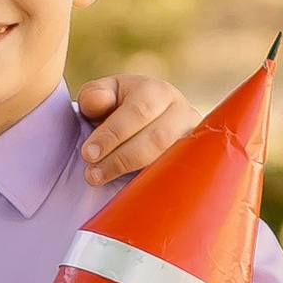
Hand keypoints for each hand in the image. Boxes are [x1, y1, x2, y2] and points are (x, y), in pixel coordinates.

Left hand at [74, 72, 196, 189]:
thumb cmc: (118, 109)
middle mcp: (181, 111)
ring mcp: (192, 136)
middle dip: (122, 158)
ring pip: (171, 158)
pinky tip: (132, 191)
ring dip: (135, 173)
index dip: (113, 134)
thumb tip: (98, 101)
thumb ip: (95, 96)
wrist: (143, 123)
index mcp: (157, 91)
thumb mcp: (104, 96)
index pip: (139, 111)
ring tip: (104, 180)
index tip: (88, 154)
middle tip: (92, 174)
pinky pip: (178, 174)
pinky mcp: (194, 159)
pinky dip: (153, 184)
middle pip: (158, 137)